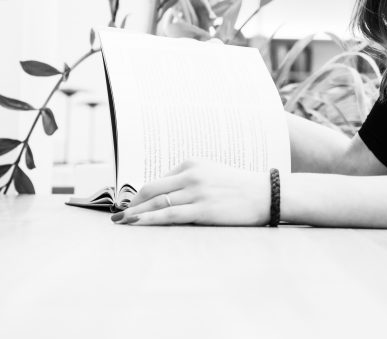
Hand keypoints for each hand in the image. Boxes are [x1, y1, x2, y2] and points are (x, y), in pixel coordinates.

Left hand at [112, 159, 269, 225]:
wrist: (267, 194)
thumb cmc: (241, 187)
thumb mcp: (213, 175)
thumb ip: (190, 182)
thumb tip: (166, 198)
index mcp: (193, 163)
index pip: (159, 180)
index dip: (142, 194)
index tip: (131, 204)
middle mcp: (192, 174)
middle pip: (152, 189)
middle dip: (133, 202)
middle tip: (119, 214)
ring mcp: (197, 191)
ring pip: (157, 202)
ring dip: (135, 212)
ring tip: (120, 221)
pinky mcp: (203, 209)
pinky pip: (169, 215)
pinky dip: (148, 219)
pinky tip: (136, 223)